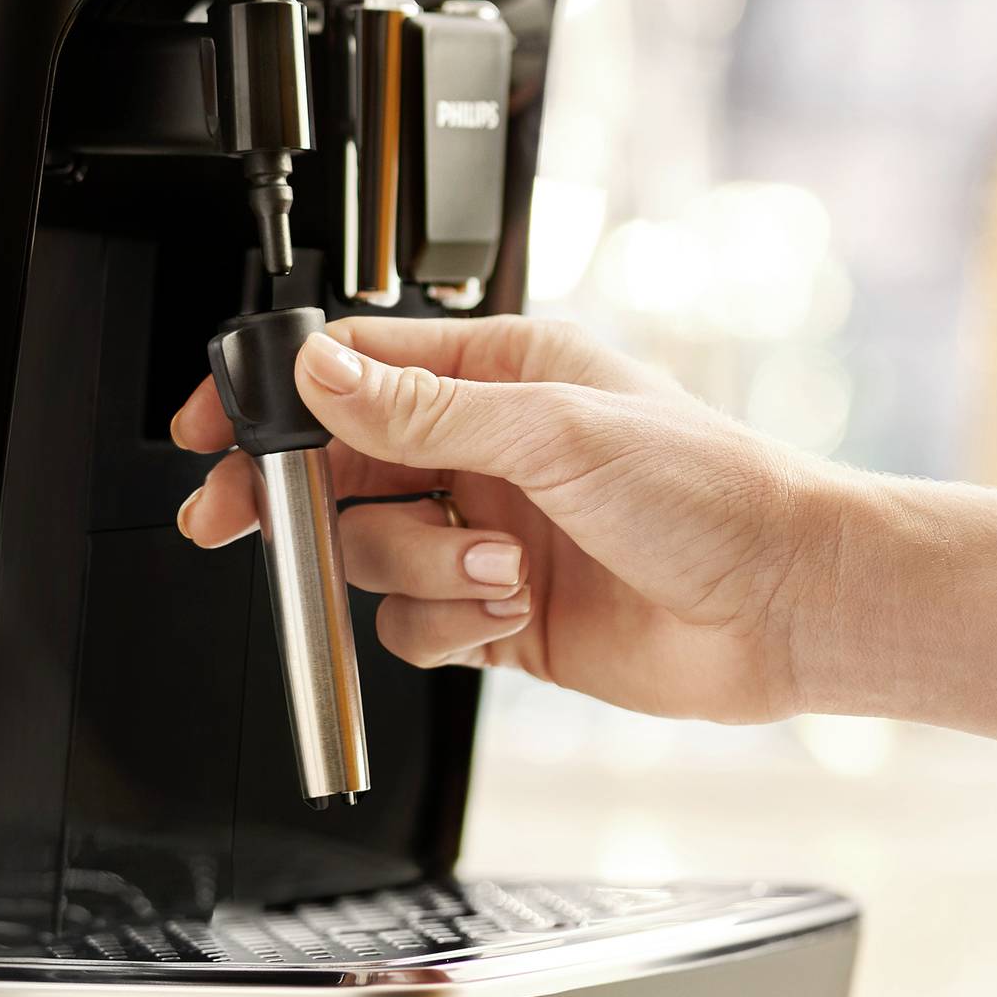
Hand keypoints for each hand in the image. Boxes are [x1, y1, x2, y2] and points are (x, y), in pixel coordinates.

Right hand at [171, 315, 851, 722]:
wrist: (787, 605)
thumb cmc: (713, 494)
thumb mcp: (557, 430)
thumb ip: (425, 409)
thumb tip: (321, 376)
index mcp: (503, 372)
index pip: (353, 370)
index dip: (272, 400)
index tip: (210, 432)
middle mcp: (490, 448)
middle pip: (341, 468)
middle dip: (298, 504)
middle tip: (241, 525)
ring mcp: (491, 532)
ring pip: (374, 554)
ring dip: (420, 572)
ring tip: (499, 573)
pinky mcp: (502, 613)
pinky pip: (415, 624)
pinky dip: (446, 626)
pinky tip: (508, 615)